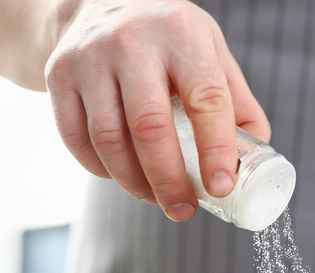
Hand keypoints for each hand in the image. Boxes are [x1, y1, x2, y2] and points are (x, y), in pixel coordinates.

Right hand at [45, 0, 269, 220]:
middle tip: (183, 210)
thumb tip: (256, 160)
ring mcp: (89, 58)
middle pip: (150, 127)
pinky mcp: (58, 76)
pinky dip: (101, 170)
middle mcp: (133, 42)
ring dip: (134, 182)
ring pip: (109, 140)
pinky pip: (77, 139)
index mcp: (183, 35)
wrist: (98, 3)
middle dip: (169, 180)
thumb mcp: (211, 52)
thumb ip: (236, 103)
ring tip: (155, 197)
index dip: (216, 150)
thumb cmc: (168, 39)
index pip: (206, 99)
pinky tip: (122, 176)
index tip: (220, 187)